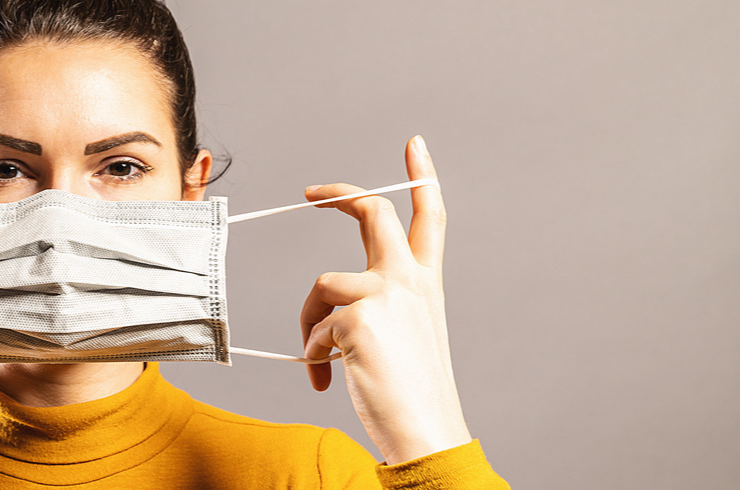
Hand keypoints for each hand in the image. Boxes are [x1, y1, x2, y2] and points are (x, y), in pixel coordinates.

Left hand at [299, 135, 471, 463]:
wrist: (425, 430)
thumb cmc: (411, 392)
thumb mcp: (404, 336)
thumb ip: (377, 306)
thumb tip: (329, 304)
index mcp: (425, 283)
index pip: (429, 217)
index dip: (421, 177)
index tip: (413, 145)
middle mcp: (409, 280)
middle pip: (372, 214)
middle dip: (339, 195)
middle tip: (312, 193)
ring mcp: (384, 294)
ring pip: (322, 285)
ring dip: (310, 324)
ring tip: (324, 360)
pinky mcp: (357, 316)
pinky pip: (313, 328)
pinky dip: (313, 355)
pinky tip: (329, 378)